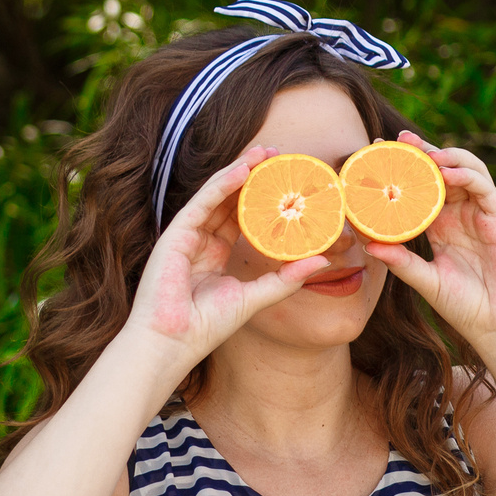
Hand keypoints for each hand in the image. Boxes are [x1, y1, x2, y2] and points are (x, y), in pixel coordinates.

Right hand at [125, 144, 330, 360]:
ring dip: (240, 171)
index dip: (263, 198)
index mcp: (216, 253)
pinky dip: (222, 185)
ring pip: (216, 194)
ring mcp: (187, 235)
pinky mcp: (175, 234)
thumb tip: (322, 261)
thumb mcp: (257, 297)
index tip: (288, 182)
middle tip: (280, 157)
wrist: (173, 341)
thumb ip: (287, 278)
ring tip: (265, 154)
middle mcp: (201, 240)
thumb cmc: (208, 325)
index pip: (242, 216)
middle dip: (253, 176)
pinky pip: (202, 202)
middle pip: (230, 199)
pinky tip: (242, 171)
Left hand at [364, 132, 495, 348]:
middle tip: (398, 140)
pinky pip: (483, 187)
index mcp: (440, 226)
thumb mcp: (426, 281)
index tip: (375, 155)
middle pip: (441, 171)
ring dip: (445, 156)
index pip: (418, 188)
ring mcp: (481, 213)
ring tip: (423, 151)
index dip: (402, 170)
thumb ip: (402, 262)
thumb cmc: (465, 307)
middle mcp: (460, 214)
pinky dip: (466, 174)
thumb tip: (367, 245)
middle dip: (421, 152)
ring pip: (464, 170)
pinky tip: (447, 172)